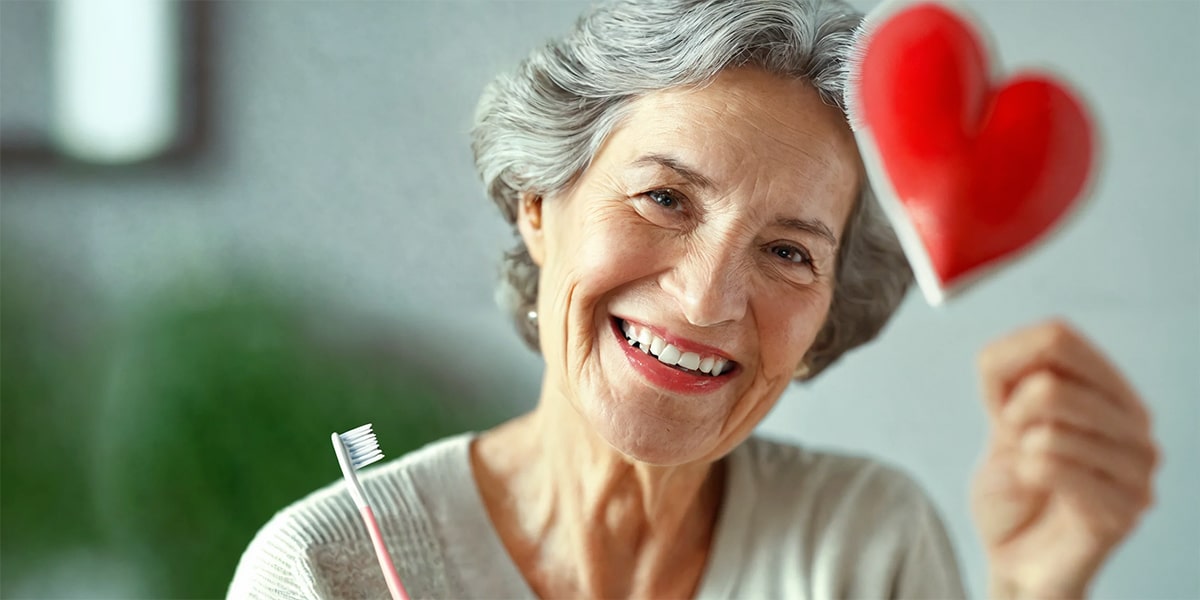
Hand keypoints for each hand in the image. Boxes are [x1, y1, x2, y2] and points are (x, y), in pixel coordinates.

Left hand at [971, 321, 1158, 598]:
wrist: (1016, 558)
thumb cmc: (1014, 486)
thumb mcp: (1000, 417)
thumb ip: (1005, 373)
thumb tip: (1028, 348)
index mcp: (1112, 391)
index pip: (1058, 336)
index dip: (1009, 364)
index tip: (1005, 403)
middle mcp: (1137, 424)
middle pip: (1052, 384)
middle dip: (1010, 416)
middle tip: (1019, 445)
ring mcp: (1137, 469)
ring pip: (1051, 425)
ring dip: (1020, 450)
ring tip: (1034, 472)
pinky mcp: (1123, 510)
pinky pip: (1051, 465)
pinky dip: (1026, 474)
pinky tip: (1039, 489)